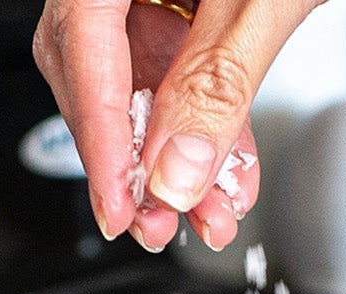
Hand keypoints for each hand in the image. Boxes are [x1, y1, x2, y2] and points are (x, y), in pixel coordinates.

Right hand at [34, 0, 323, 250]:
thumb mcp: (262, 4)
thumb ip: (215, 89)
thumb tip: (176, 172)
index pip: (83, 50)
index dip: (101, 141)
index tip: (120, 205)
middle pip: (94, 69)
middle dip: (134, 157)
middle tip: (160, 219)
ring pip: (135, 79)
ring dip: (171, 155)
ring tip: (203, 213)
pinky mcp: (181, 1)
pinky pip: (173, 70)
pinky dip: (199, 125)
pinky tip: (223, 174)